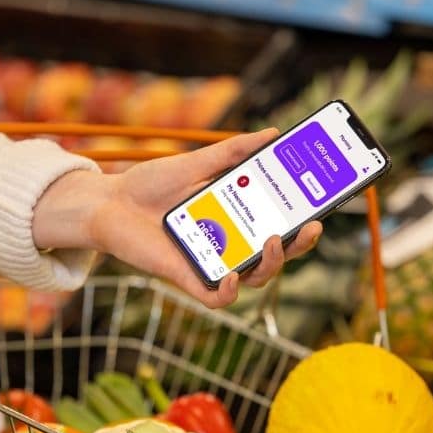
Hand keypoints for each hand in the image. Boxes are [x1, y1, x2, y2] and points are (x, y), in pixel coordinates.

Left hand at [32, 129, 321, 307]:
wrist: (109, 201)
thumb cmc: (152, 184)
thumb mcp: (198, 162)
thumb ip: (234, 152)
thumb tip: (272, 134)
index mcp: (237, 218)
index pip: (280, 224)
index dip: (305, 220)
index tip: (323, 206)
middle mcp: (230, 243)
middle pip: (277, 255)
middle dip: (301, 245)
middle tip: (312, 226)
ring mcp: (212, 263)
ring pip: (255, 278)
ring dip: (272, 264)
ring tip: (273, 240)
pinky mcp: (188, 278)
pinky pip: (217, 298)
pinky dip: (229, 292)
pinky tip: (232, 274)